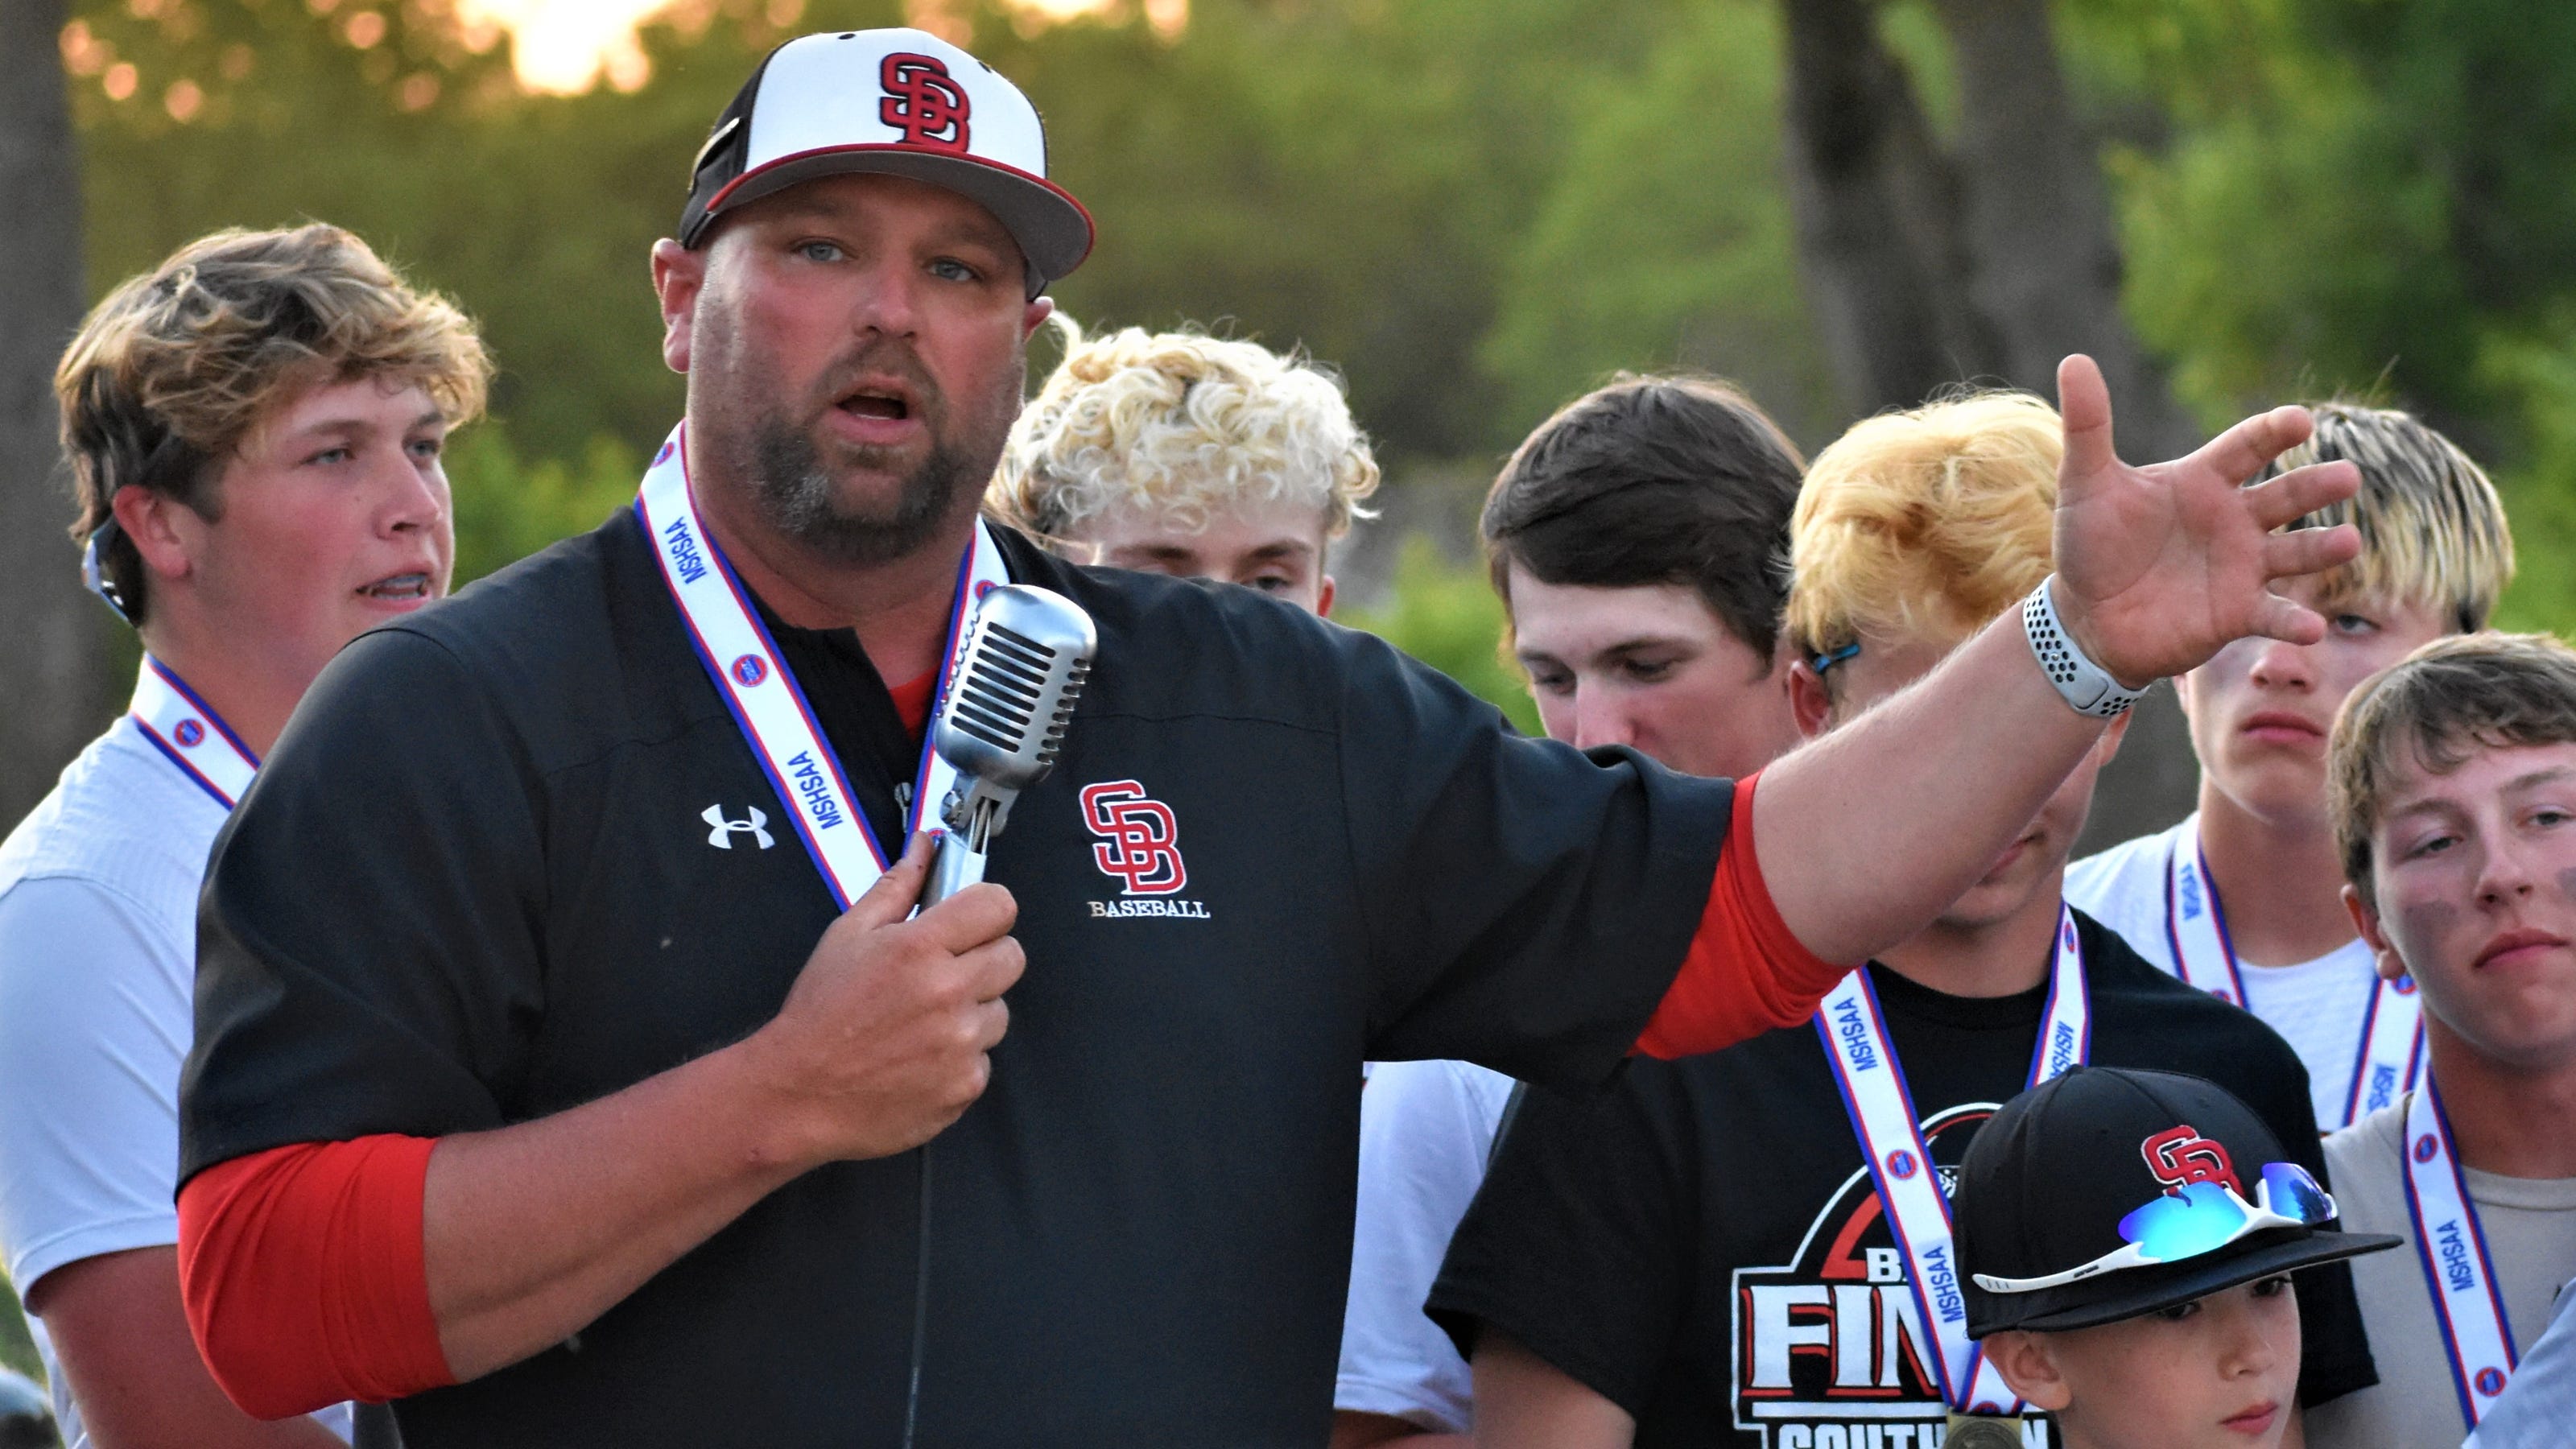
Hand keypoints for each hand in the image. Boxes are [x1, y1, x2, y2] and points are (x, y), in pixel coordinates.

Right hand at [747, 831, 1023, 1163]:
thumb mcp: (848, 936)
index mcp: (920, 948)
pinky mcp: (966, 1086)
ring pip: (999, 1012)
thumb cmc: (819, 1013)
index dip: (987, 910)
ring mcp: (962, 1044)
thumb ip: (896, 886)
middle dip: (984, 959)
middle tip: (945, 973)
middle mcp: (949, 993)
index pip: (999, 907)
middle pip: (1012, 957)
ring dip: (972, 1013)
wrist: (798, 1094)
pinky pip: (983, 1060)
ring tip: (922, 1023)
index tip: (970, 922)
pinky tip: (920, 1058)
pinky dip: (960, 1059)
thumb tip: (926, 844)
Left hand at [2050, 355, 2361, 686]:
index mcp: (2203, 480)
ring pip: (2295, 552)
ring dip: (2323, 548)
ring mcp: (2242, 566)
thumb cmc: (2089, 544)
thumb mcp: (2084, 484)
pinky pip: (2273, 614)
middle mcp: (2234, 519)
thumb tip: (2074, 360)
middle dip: (2317, 486)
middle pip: (2286, 495)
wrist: (2085, 616)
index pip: (2248, 446)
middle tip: (2349, 477)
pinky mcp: (2238, 612)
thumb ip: (2088, 426)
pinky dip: (2292, 621)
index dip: (2274, 431)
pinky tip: (2310, 628)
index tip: (2300, 419)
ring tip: (2349, 542)